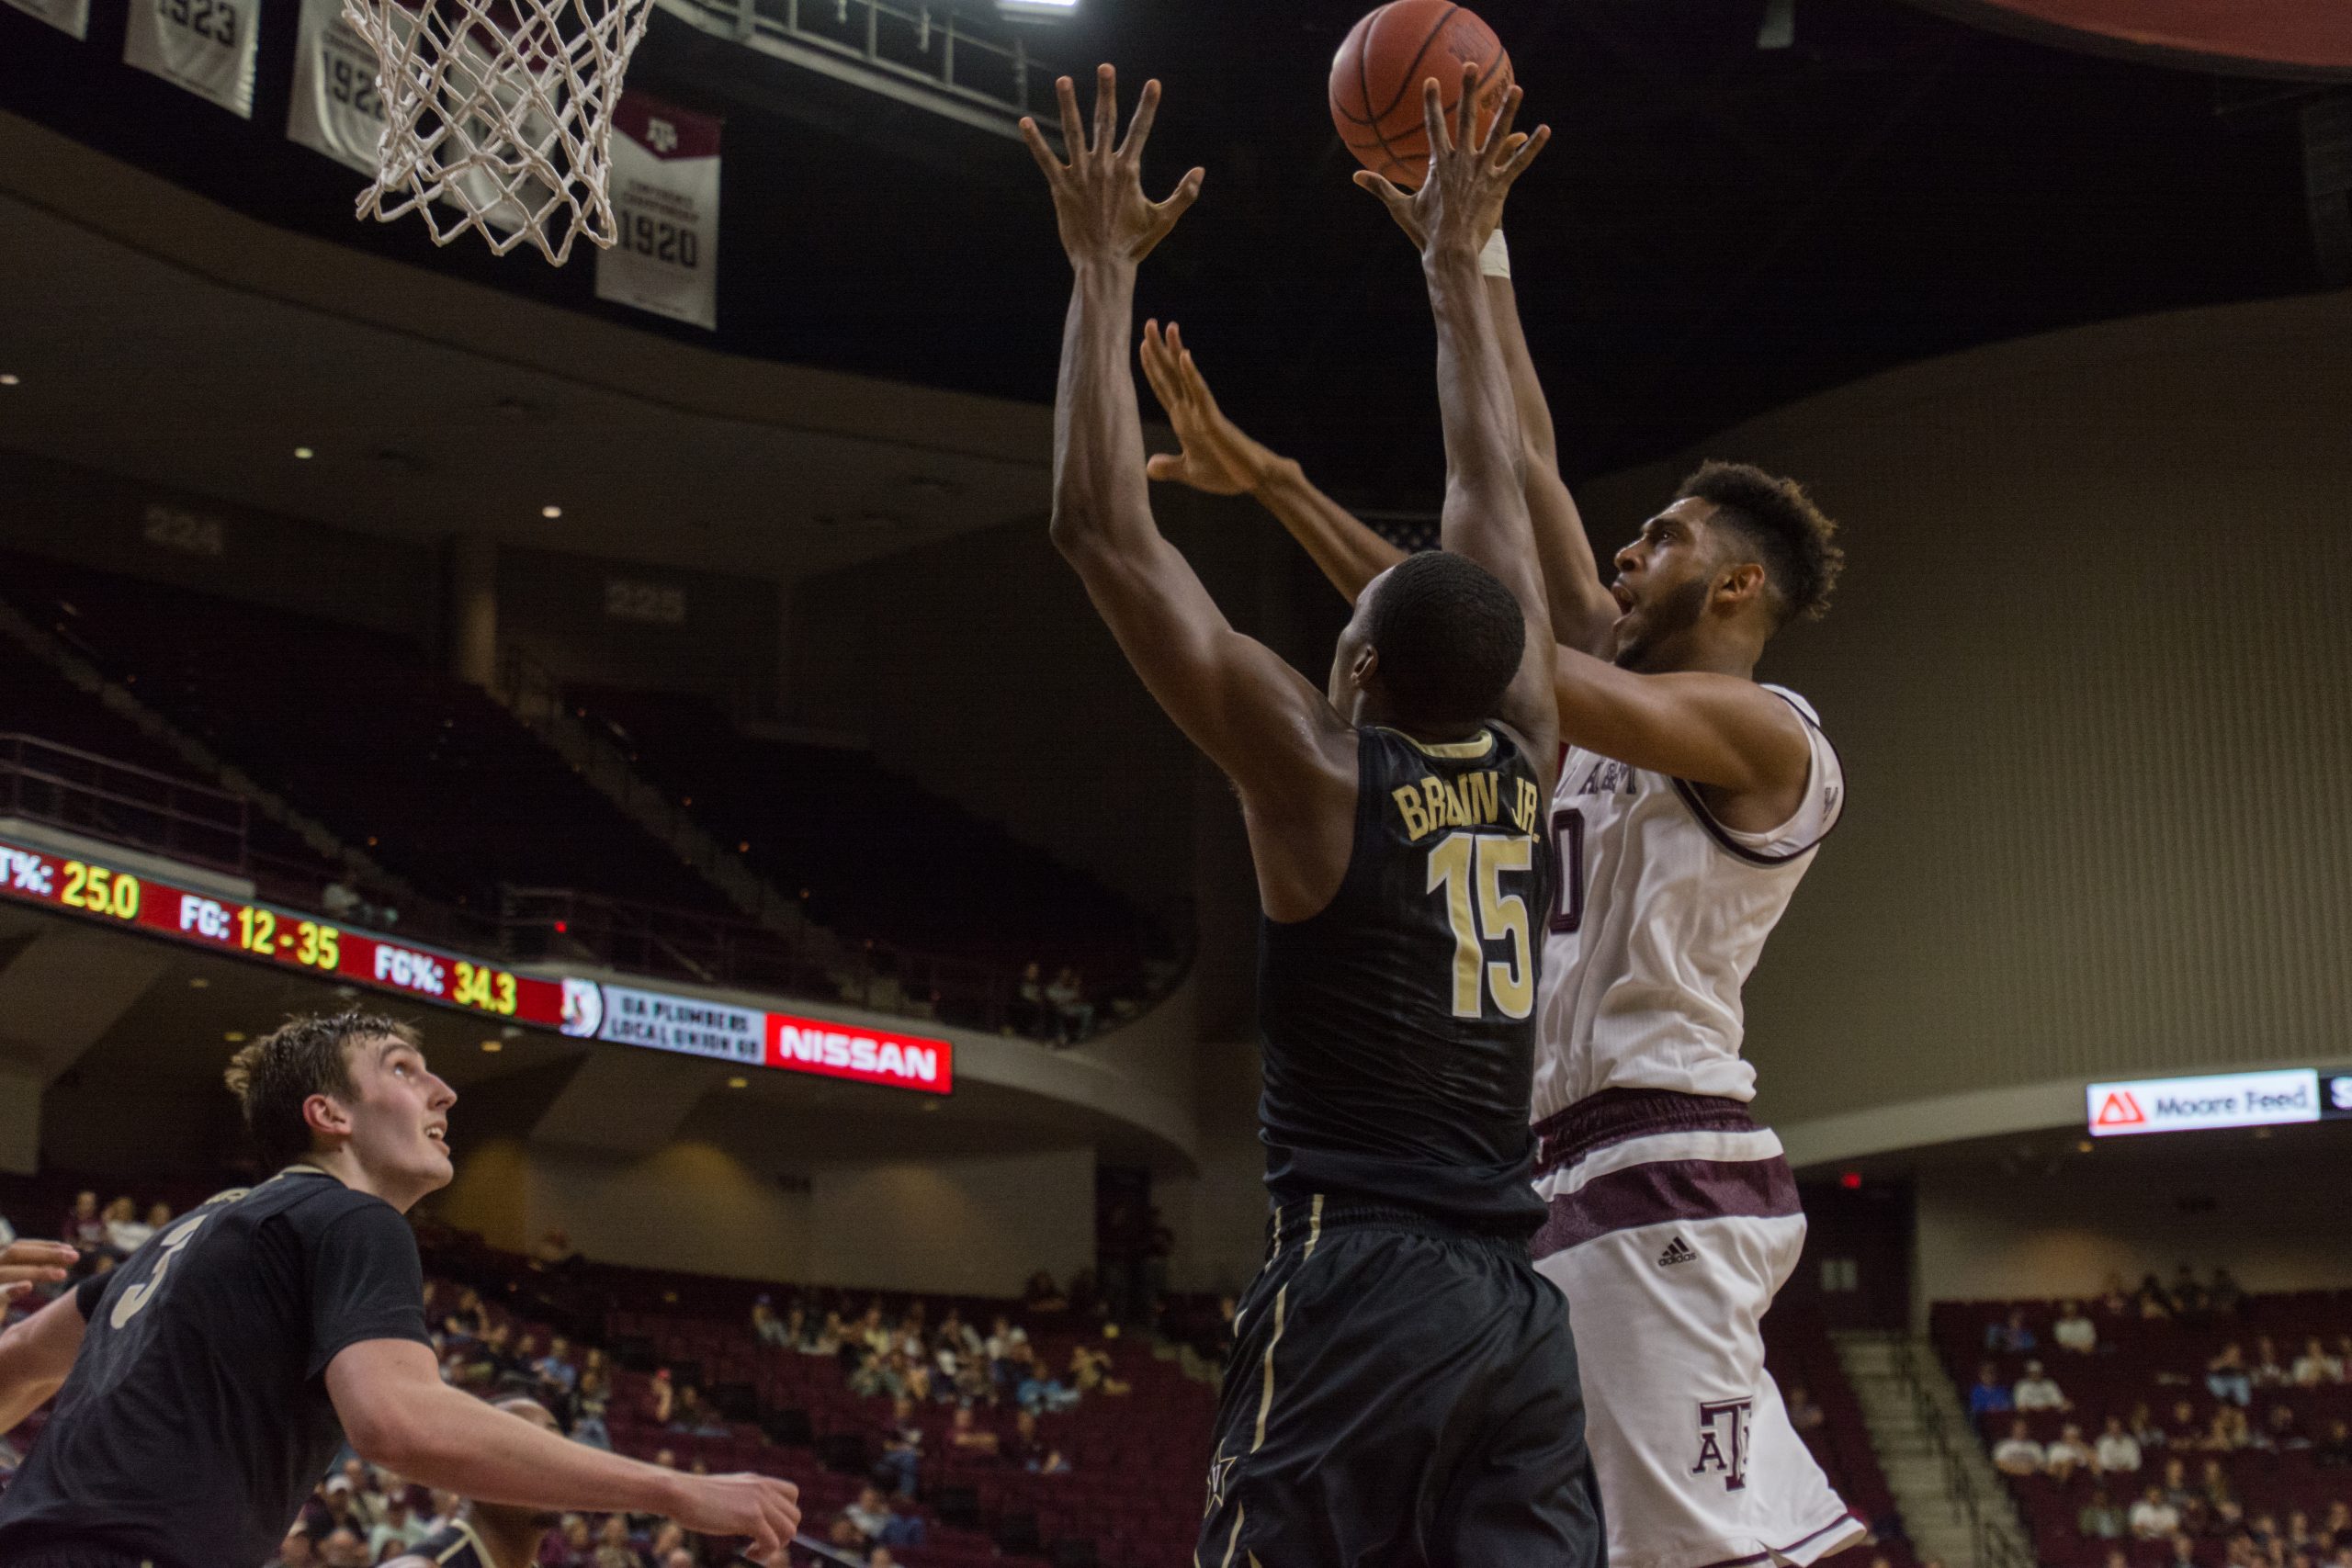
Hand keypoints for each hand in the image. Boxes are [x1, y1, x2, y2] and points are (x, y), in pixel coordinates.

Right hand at [0, 1241, 76, 1303]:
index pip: (20, 1246)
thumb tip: (66, 1256)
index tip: (70, 1250)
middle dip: (46, 1253)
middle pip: (15, 1253)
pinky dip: (10, 1289)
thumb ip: (30, 1267)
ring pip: (6, 1272)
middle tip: (75, 1257)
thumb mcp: (12, 1280)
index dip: (45, 1246)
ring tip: (62, 1274)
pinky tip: (27, 1287)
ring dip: (36, 1271)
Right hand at [674, 1471, 800, 1563]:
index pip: (792, 1493)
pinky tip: (748, 1552)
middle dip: (781, 1534)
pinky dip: (764, 1553)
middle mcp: (763, 1488)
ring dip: (776, 1546)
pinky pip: (773, 1542)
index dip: (784, 1514)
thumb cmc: (694, 1497)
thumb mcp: (726, 1491)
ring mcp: (759, 1502)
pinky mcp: (751, 1518)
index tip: (765, 1526)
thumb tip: (746, 1513)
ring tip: (754, 1550)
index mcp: (758, 1481)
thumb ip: (742, 1498)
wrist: (680, 1493)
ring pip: (790, 1530)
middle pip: (795, 1516)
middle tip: (759, 1543)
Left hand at [1022, 65, 1204, 268]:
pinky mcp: (1060, 188)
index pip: (1141, 130)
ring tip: (1063, 80)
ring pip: (1073, 132)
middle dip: (1107, 92)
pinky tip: (1024, 122)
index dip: (1148, 105)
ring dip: (1067, 105)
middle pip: (1106, 121)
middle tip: (1106, 67)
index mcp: (1128, 171)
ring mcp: (1080, 175)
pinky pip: (1045, 159)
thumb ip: (1183, 194)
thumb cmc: (1134, 245)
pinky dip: (1034, 141)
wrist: (1103, 265)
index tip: (1153, 83)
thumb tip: (1200, 172)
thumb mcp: (1164, 220)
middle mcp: (1104, 167)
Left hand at [1138, 320, 1281, 495]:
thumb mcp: (1190, 471)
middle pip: (1170, 374)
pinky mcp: (1214, 421)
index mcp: (1184, 420)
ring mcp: (1203, 413)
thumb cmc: (1227, 473)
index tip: (1143, 344)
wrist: (1255, 479)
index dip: (1152, 367)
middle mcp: (1192, 411)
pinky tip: (1183, 354)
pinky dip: (1191, 375)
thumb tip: (1149, 467)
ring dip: (1173, 351)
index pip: (1163, 387)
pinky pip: (1200, 394)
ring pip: (1183, 377)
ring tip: (1167, 325)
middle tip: (1150, 322)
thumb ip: (1170, 467)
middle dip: (1157, 349)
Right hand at [1353, 66, 1545, 258]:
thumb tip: (1355, 176)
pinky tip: (1544, 130)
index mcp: (1439, 165)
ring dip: (1508, 110)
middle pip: (1466, 118)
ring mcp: (1482, 172)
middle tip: (1471, 66)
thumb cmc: (1426, 233)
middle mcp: (1462, 162)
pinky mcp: (1499, 186)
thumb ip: (1380, 187)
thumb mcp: (1400, 208)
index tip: (1431, 81)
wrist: (1450, 252)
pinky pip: (1519, 163)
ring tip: (1516, 89)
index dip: (1431, 103)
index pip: (1433, 127)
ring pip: (1498, 135)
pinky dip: (1532, 147)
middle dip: (1468, 90)